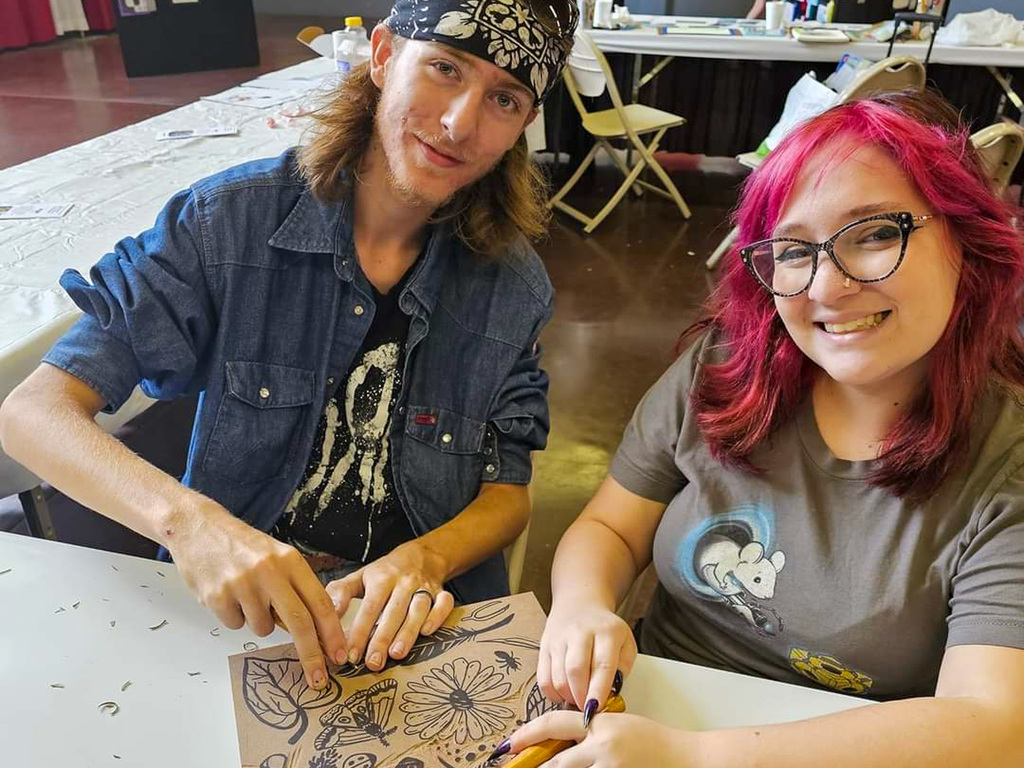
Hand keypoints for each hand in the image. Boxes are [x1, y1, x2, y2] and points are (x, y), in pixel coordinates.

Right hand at [166, 501, 346, 688]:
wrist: (199, 529)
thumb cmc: (243, 547)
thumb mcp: (277, 558)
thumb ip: (295, 589)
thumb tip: (314, 629)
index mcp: (290, 561)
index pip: (320, 602)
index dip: (332, 632)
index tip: (338, 655)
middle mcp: (270, 572)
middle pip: (299, 623)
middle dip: (311, 655)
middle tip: (318, 678)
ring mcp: (243, 584)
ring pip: (263, 628)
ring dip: (258, 621)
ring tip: (245, 595)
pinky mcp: (218, 597)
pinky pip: (235, 625)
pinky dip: (234, 616)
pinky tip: (227, 594)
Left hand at [325, 540, 454, 670]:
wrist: (421, 556)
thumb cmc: (385, 573)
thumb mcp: (360, 577)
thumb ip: (340, 594)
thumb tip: (327, 615)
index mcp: (382, 578)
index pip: (370, 606)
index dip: (360, 631)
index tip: (351, 655)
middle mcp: (404, 582)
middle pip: (394, 611)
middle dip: (382, 638)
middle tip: (373, 663)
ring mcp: (425, 587)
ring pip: (418, 609)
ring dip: (408, 631)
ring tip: (397, 654)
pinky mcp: (442, 593)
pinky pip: (444, 603)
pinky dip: (438, 616)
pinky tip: (428, 632)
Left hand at [507, 711, 691, 767]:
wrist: (684, 756)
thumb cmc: (651, 740)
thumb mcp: (617, 724)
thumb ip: (589, 732)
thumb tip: (556, 744)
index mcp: (599, 724)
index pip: (553, 723)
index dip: (527, 733)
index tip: (509, 743)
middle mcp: (602, 747)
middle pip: (555, 763)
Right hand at [538, 603, 636, 710]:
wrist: (580, 604)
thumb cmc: (605, 630)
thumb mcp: (625, 642)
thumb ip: (623, 668)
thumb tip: (611, 693)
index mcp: (606, 632)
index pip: (602, 664)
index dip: (599, 690)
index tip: (597, 709)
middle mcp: (580, 632)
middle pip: (575, 670)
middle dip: (580, 697)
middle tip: (587, 709)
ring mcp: (559, 639)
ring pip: (558, 677)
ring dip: (567, 697)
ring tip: (577, 699)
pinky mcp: (544, 646)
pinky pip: (543, 678)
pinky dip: (552, 694)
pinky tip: (564, 693)